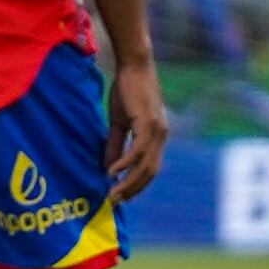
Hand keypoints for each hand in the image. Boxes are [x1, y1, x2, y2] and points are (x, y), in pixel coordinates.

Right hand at [105, 58, 168, 203]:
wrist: (134, 66)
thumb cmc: (126, 90)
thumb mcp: (118, 121)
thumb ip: (115, 144)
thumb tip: (108, 167)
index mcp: (156, 137)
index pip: (150, 168)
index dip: (137, 184)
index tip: (122, 197)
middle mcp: (161, 136)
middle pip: (150, 172)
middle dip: (133, 189)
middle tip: (116, 202)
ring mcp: (156, 131)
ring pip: (145, 165)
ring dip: (129, 181)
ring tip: (113, 192)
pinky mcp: (147, 123)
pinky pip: (137, 150)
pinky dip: (125, 163)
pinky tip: (112, 171)